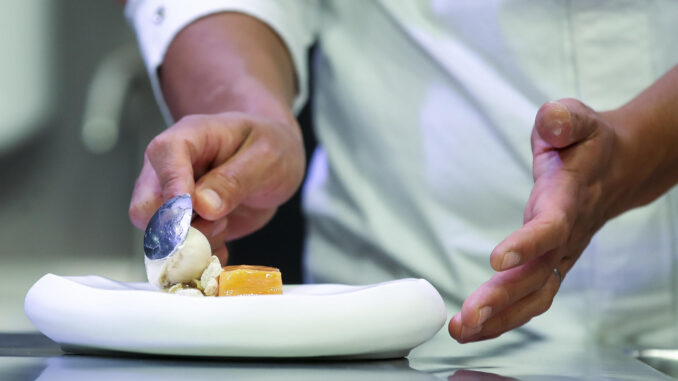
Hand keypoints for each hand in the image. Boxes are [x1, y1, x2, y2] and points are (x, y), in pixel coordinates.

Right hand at [129, 112, 304, 262]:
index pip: (164, 154)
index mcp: (189, 138)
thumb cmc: (269, 146)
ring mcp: (172, 200)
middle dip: (180, 227)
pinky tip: (223, 243)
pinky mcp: (183, 225)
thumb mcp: (265, 157)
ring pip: (159, 236)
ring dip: (194, 243)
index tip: (192, 208)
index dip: (173, 184)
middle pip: (146, 206)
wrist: (273, 158)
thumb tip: (203, 206)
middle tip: (219, 221)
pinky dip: (200, 257)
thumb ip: (234, 180)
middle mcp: (170, 169)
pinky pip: (178, 252)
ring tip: (225, 224)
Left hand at [449, 99, 622, 341]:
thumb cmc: (588, 144)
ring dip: (499, 318)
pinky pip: (530, 298)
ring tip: (462, 332)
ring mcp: (560, 255)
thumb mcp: (577, 119)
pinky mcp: (551, 265)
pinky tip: (476, 328)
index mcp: (568, 199)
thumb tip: (552, 123)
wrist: (619, 168)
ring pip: (534, 296)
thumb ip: (564, 119)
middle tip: (467, 318)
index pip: (551, 227)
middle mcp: (565, 235)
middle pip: (537, 275)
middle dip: (502, 300)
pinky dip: (504, 316)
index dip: (529, 243)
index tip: (498, 259)